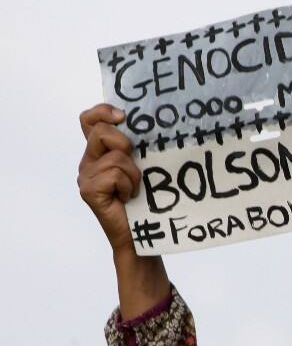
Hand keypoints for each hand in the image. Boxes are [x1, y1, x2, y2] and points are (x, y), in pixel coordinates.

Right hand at [77, 104, 140, 255]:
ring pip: (115, 156)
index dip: (102, 111)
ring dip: (133, 174)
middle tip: (135, 165)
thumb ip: (137, 147)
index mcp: (99, 152)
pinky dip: (129, 186)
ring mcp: (85, 176)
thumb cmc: (146, 200)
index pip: (88, 120)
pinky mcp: (89, 190)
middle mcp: (88, 161)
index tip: (123, 116)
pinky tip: (128, 197)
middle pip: (102, 132)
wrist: (141, 233)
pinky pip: (114, 174)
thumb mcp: (143, 166)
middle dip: (125, 144)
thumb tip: (152, 123)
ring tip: (134, 189)